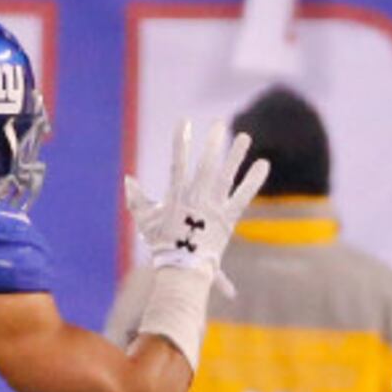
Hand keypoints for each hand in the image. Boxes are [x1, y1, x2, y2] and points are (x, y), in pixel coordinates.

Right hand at [126, 119, 270, 282]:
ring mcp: (214, 207)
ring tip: (244, 136)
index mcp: (176, 195)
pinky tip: (263, 164)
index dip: (180, 140)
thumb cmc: (162, 245)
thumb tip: (128, 179)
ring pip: (227, 176)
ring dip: (235, 155)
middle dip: (212, 142)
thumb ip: (136, 198)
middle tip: (218, 122)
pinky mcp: (229, 218)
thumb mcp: (144, 220)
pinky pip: (244, 195)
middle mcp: (197, 198)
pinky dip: (254, 180)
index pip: (178, 161)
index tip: (184, 121)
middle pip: (207, 164)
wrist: (182, 269)